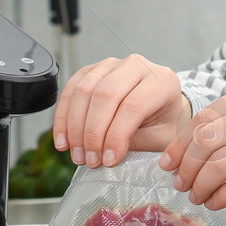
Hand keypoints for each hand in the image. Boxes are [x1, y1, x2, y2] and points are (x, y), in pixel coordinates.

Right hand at [52, 55, 192, 166]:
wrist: (161, 108)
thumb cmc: (163, 125)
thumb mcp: (160, 138)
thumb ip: (136, 142)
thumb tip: (105, 154)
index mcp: (162, 81)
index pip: (133, 106)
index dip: (116, 136)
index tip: (108, 160)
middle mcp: (137, 65)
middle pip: (105, 95)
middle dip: (92, 133)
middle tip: (89, 160)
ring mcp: (111, 65)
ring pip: (83, 91)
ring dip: (74, 128)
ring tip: (77, 155)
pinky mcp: (91, 71)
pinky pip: (70, 90)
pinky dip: (63, 117)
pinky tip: (63, 140)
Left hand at [164, 83, 225, 225]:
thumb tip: (184, 150)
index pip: (205, 117)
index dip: (181, 143)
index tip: (168, 162)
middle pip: (207, 139)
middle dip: (187, 166)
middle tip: (180, 184)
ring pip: (219, 164)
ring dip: (201, 185)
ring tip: (197, 196)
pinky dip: (220, 197)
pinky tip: (215, 203)